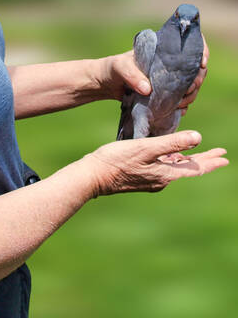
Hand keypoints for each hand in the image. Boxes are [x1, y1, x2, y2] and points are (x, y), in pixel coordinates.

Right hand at [86, 130, 227, 196]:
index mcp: (166, 174)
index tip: (225, 157)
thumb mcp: (145, 148)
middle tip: (221, 155)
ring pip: (176, 168)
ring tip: (199, 154)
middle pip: (189, 169)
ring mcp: (151, 180)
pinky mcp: (141, 177)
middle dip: (205, 160)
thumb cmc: (117, 160)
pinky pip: (164, 168)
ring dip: (189, 159)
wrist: (93, 176)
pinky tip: (170, 156)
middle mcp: (161, 180)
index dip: (211, 162)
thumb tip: (198, 137)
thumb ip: (171, 143)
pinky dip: (173, 160)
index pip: (195, 168)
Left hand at [98, 37, 209, 108]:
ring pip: (191, 84)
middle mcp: (170, 63)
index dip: (201, 50)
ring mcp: (169, 78)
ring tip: (180, 103)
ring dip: (190, 94)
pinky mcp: (166, 93)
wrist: (106, 84)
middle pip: (195, 68)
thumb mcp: (119, 68)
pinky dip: (183, 104)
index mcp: (162, 49)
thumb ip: (131, 75)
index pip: (189, 43)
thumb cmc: (112, 68)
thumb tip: (147, 89)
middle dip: (197, 79)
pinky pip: (182, 98)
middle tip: (188, 89)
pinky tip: (178, 110)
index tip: (201, 63)